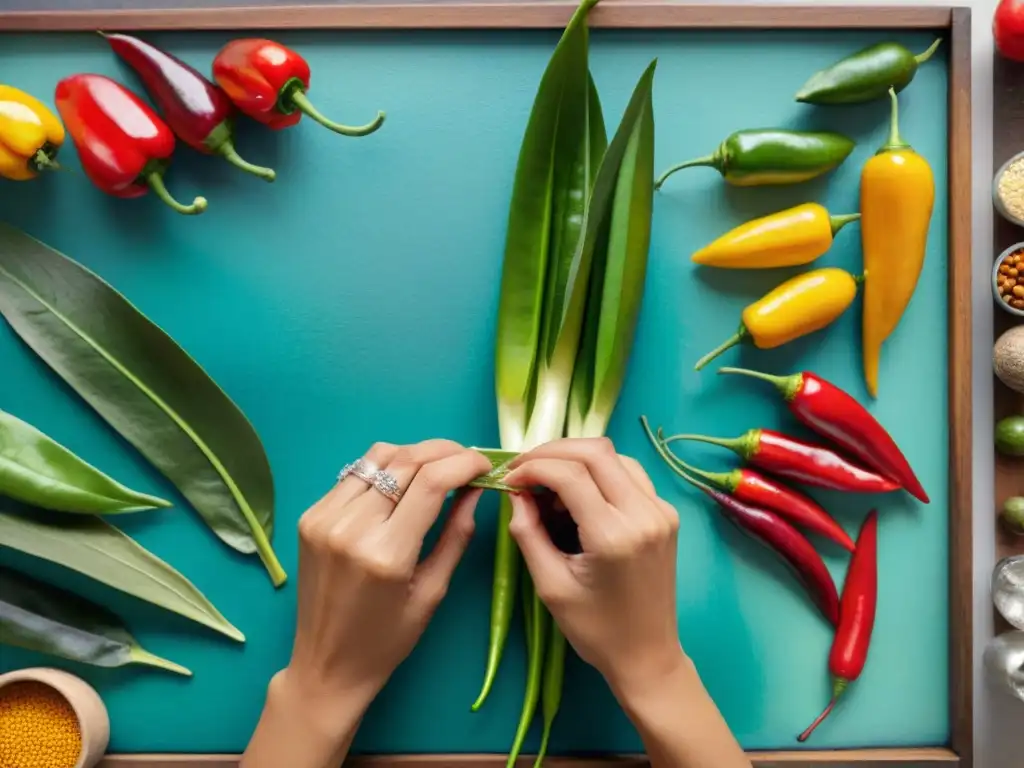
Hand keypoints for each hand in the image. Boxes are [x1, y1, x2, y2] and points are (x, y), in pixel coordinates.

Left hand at [287, 438, 491, 702]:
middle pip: (405, 460)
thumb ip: (457, 534)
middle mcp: (351, 528)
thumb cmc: (387, 640)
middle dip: (444, 452)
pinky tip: (402, 482)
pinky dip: (385, 469)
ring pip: (378, 457)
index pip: (431, 482)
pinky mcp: (311, 516)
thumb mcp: (433, 591)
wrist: (326, 664)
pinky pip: (354, 473)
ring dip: (415, 453)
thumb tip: (475, 489)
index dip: (464, 463)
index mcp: (386, 554)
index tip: (486, 465)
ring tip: (438, 466)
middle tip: (469, 460)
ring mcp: (325, 518)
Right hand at [504, 437, 683, 697]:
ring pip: (615, 456)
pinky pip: (629, 474)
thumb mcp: (550, 586)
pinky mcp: (665, 514)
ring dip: (576, 458)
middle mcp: (644, 515)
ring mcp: (660, 511)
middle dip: (552, 451)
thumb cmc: (595, 629)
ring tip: (547, 483)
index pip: (571, 474)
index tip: (508, 479)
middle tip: (523, 469)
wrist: (648, 655)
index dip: (533, 467)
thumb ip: (529, 534)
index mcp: (614, 536)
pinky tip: (577, 492)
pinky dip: (599, 471)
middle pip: (596, 452)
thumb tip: (515, 493)